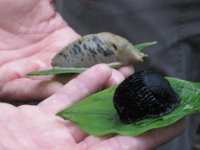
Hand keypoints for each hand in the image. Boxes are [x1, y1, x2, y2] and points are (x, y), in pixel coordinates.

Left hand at [0, 0, 132, 101]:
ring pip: (60, 86)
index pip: (87, 52)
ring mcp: (29, 71)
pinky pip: (32, 90)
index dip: (107, 57)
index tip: (126, 60)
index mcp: (57, 36)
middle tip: (123, 79)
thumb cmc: (4, 0)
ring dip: (83, 90)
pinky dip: (50, 91)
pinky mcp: (8, 81)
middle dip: (103, 78)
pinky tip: (75, 92)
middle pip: (78, 73)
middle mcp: (47, 57)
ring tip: (107, 89)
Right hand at [0, 65, 184, 149]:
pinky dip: (82, 87)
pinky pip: (64, 101)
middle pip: (109, 129)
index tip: (173, 124)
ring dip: (107, 93)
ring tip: (126, 77)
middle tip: (153, 95)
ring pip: (88, 111)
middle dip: (132, 111)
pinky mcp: (37, 119)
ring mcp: (52, 135)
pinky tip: (99, 71)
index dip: (150, 137)